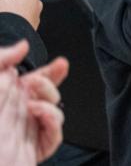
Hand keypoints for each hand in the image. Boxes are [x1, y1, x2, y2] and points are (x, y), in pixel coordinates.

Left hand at [0, 40, 68, 164]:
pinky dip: (53, 122)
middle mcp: (19, 113)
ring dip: (48, 102)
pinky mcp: (35, 149)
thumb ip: (3, 58)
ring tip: (32, 105)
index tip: (61, 63)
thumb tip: (23, 45)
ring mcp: (28, 131)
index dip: (51, 71)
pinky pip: (56, 135)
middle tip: (36, 82)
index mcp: (8, 96)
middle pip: (48, 93)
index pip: (36, 80)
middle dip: (52, 83)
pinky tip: (40, 115)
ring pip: (56, 110)